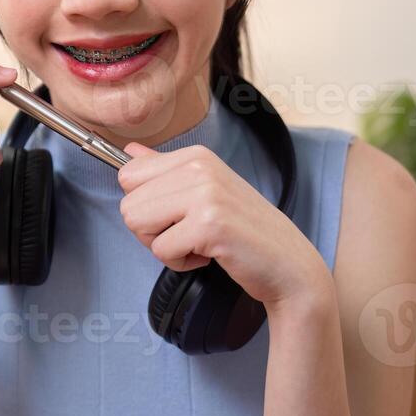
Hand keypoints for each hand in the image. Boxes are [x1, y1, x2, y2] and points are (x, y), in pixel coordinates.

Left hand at [116, 141, 330, 308]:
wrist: (288, 264)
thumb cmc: (244, 231)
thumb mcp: (205, 190)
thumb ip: (164, 170)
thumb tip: (128, 151)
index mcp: (195, 156)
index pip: (127, 175)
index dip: (145, 205)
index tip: (176, 214)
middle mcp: (198, 167)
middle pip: (128, 205)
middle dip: (151, 230)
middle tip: (188, 233)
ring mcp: (205, 193)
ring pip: (138, 225)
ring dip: (163, 246)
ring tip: (198, 242)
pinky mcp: (209, 224)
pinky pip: (161, 250)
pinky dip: (180, 262)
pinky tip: (209, 254)